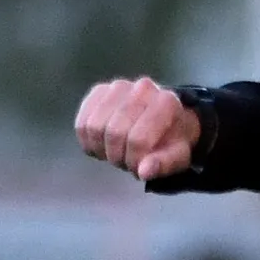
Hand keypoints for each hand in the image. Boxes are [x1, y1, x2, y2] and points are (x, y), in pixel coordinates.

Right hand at [74, 77, 200, 181]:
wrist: (164, 121)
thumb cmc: (171, 141)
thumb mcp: (178, 157)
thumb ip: (164, 164)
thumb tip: (144, 172)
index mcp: (166, 102)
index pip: (138, 139)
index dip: (134, 161)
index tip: (140, 168)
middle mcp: (143, 88)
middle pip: (114, 132)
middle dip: (118, 156)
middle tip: (127, 162)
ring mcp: (119, 87)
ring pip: (94, 126)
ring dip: (102, 149)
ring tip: (116, 153)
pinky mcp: (100, 91)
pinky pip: (82, 122)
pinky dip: (87, 142)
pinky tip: (102, 146)